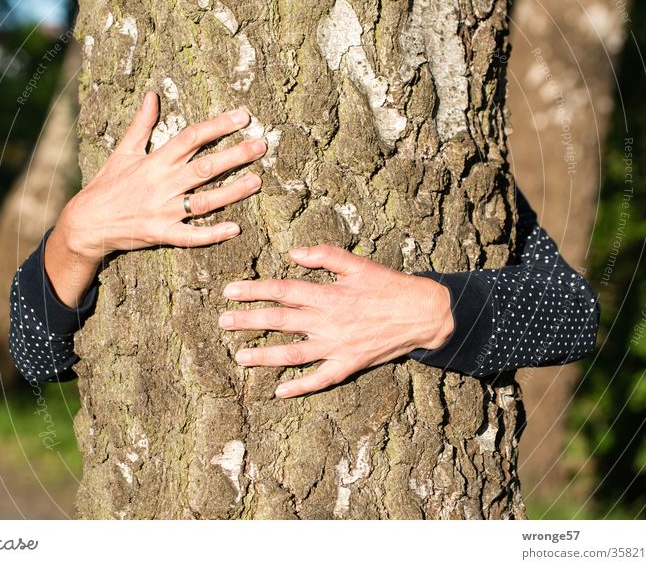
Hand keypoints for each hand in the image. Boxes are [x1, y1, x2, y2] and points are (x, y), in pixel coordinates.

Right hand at [45, 91, 265, 306]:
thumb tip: (153, 94)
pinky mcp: (162, 234)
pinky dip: (212, 233)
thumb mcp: (123, 151)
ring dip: (233, 192)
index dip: (218, 125)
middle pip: (204, 167)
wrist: (87, 222)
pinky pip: (191, 236)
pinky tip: (235, 228)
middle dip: (235, 155)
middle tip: (261, 145)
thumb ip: (141, 124)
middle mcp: (162, 184)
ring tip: (257, 182)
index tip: (243, 116)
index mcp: (155, 161)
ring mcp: (163, 211)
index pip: (191, 137)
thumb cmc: (107, 184)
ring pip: (204, 201)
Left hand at [218, 245, 453, 397]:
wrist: (422, 314)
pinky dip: (300, 386)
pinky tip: (279, 392)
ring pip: (294, 353)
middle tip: (223, 321)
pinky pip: (321, 379)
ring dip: (265, 355)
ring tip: (240, 357)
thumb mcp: (359, 264)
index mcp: (329, 295)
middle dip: (249, 321)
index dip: (255, 290)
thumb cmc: (389, 286)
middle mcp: (328, 322)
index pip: (284, 290)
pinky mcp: (349, 364)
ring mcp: (337, 346)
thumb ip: (325, 256)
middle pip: (281, 321)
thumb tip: (292, 253)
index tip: (230, 291)